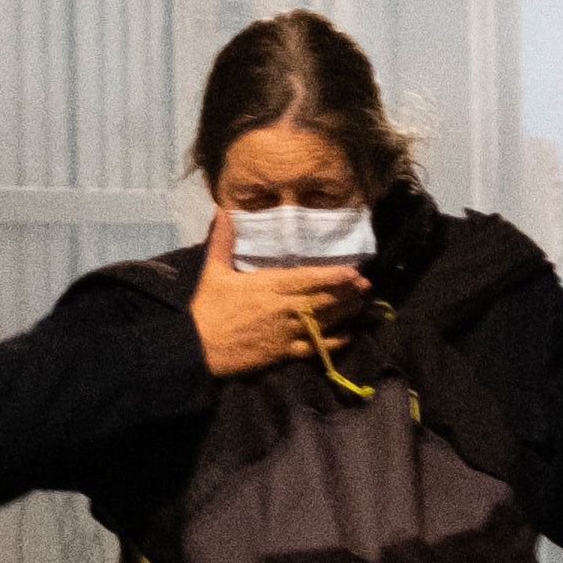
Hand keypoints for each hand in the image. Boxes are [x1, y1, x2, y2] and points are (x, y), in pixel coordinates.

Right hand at [189, 206, 366, 376]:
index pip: (309, 278)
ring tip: (361, 305)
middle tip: (366, 286)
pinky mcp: (284, 352)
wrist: (197, 347)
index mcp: (269, 286)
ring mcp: (286, 331)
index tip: (354, 272)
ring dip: (345, 313)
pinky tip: (347, 336)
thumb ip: (223, 240)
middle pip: (323, 299)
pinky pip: (315, 347)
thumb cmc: (208, 308)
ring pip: (324, 322)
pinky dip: (333, 342)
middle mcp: (284, 308)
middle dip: (347, 293)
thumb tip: (223, 210)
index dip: (334, 276)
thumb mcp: (213, 271)